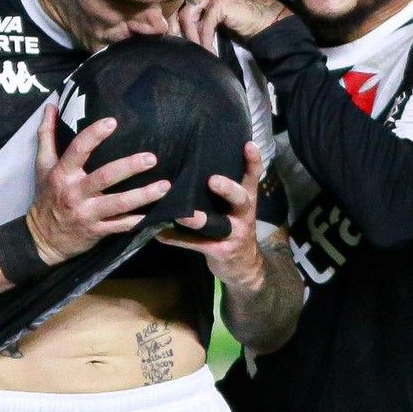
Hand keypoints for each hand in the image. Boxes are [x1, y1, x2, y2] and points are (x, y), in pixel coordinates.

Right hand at [26, 102, 171, 264]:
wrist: (43, 239)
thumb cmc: (46, 197)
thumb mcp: (42, 166)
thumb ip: (47, 135)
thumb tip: (51, 105)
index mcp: (62, 174)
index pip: (78, 150)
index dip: (94, 135)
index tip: (112, 122)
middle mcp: (75, 193)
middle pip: (104, 177)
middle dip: (129, 167)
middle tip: (151, 158)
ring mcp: (87, 213)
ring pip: (119, 203)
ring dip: (143, 195)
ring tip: (165, 186)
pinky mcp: (98, 230)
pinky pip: (122, 225)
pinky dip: (140, 220)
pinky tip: (158, 212)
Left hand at [158, 141, 264, 290]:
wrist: (243, 267)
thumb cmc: (234, 227)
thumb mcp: (236, 207)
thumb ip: (225, 189)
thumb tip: (193, 161)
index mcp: (247, 199)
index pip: (253, 177)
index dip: (253, 161)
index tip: (248, 145)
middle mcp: (243, 215)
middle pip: (240, 199)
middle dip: (227, 189)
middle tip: (213, 180)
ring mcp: (234, 234)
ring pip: (218, 225)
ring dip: (198, 219)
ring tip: (180, 214)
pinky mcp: (220, 251)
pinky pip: (197, 244)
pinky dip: (177, 239)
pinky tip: (160, 234)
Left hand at [175, 0, 289, 49]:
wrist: (268, 24)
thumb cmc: (244, 23)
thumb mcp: (217, 18)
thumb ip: (200, 16)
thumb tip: (179, 28)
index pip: (182, 0)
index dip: (175, 20)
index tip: (175, 38)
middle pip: (182, 6)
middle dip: (178, 29)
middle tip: (180, 47)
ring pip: (188, 15)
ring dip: (191, 37)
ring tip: (197, 52)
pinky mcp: (220, 2)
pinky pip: (204, 24)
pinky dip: (204, 41)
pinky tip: (209, 52)